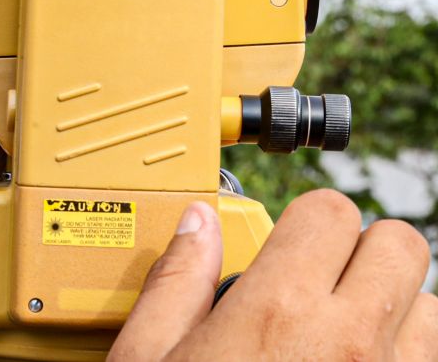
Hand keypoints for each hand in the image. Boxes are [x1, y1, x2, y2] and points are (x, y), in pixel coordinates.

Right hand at [108, 189, 437, 360]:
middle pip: (401, 245)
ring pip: (432, 308)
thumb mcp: (148, 361)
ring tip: (343, 334)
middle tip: (325, 275)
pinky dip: (406, 357)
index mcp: (276, 312)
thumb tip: (198, 224)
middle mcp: (348, 343)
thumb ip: (176, 280)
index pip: (329, 212)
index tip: (291, 241)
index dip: (307, 219)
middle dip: (363, 249)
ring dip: (394, 308)